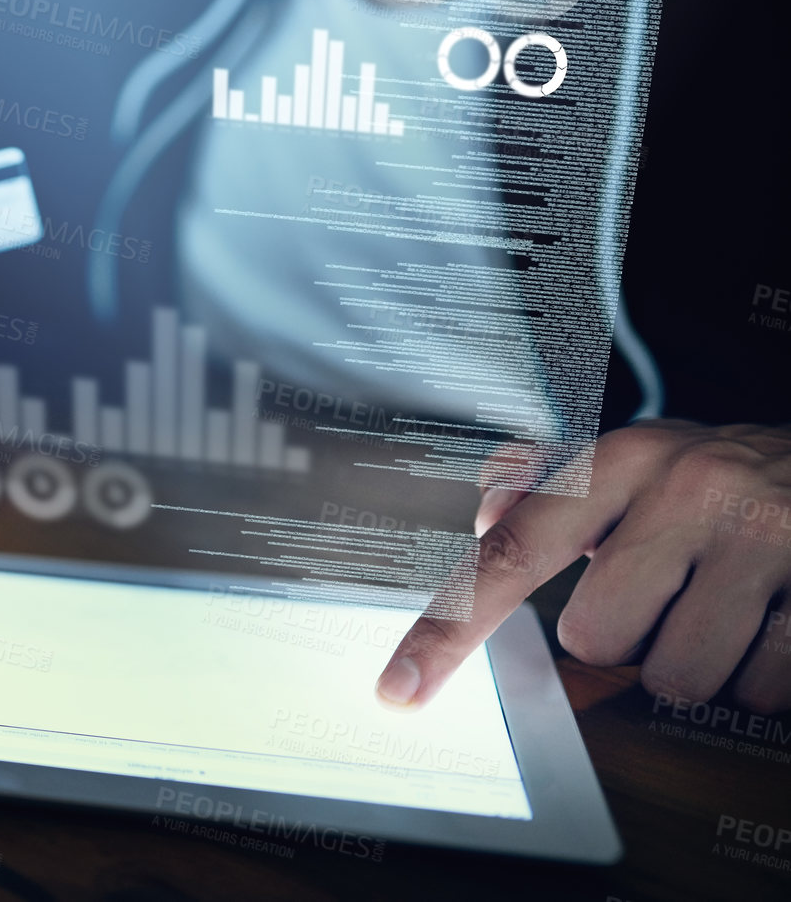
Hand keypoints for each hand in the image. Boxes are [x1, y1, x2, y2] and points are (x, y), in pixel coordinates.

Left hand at [376, 420, 790, 713]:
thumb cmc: (714, 479)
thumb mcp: (629, 462)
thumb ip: (544, 487)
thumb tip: (486, 515)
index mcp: (619, 461)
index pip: (511, 554)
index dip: (448, 629)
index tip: (399, 687)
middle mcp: (685, 490)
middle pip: (596, 639)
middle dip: (627, 635)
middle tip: (665, 593)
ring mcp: (763, 539)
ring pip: (677, 678)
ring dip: (696, 662)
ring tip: (724, 606)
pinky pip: (762, 690)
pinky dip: (762, 675)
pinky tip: (773, 619)